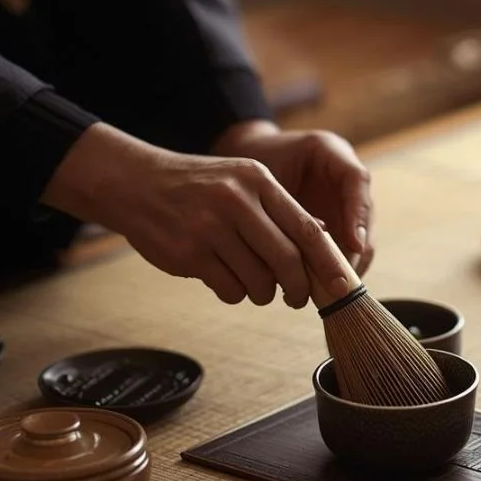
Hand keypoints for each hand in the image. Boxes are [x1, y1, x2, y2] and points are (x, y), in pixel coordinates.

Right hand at [41, 123, 353, 307]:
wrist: (136, 183)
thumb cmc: (200, 188)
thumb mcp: (243, 183)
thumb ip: (282, 211)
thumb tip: (328, 245)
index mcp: (258, 182)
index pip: (308, 230)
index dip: (330, 263)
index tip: (344, 286)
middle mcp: (237, 202)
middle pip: (288, 261)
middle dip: (298, 289)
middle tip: (297, 298)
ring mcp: (210, 228)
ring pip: (259, 281)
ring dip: (262, 293)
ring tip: (251, 283)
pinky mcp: (189, 253)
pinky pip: (230, 290)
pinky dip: (234, 293)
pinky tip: (223, 277)